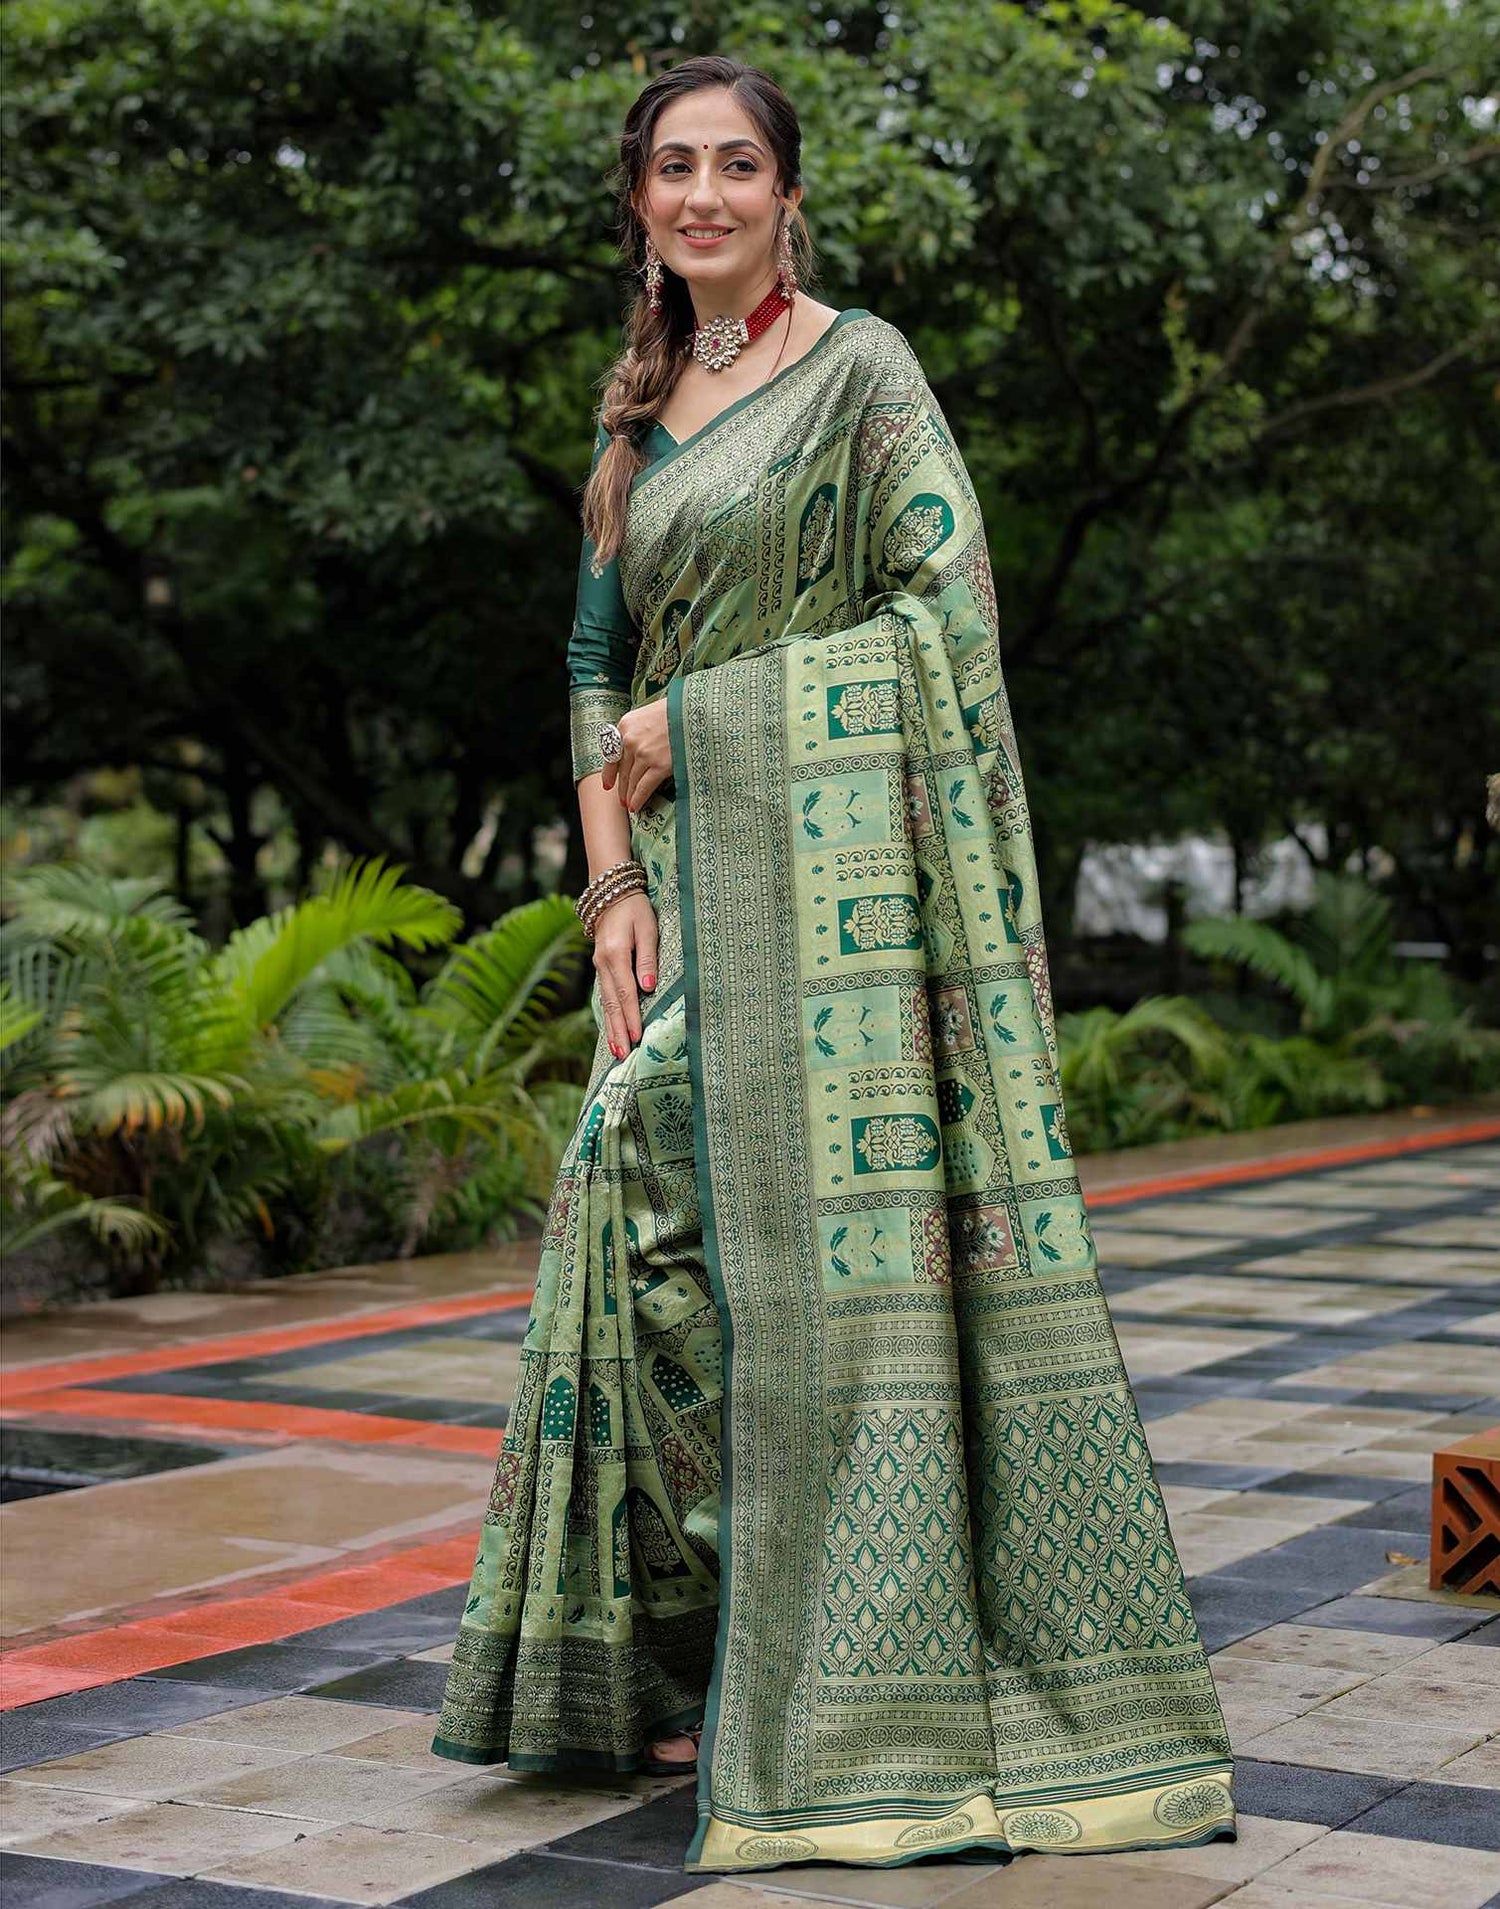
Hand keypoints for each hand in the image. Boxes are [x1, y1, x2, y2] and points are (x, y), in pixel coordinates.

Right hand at [593, 890, 658, 1058]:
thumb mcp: (648, 928)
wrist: (611, 891)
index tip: (637, 1037)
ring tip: (616, 1050)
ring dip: (611, 1027)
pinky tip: (611, 1028)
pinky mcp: (601, 966)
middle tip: (623, 1055)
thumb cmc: (635, 908)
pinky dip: (607, 1014)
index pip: (626, 992)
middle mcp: (603, 963)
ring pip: (605, 1002)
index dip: (632, 1016)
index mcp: (616, 954)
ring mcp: (599, 966)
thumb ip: (648, 958)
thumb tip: (648, 988)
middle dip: (618, 1030)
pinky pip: (603, 995)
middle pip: (611, 1003)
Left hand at [601, 697, 670, 812]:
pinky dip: (638, 799)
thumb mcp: (649, 713)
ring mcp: (644, 754)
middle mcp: (630, 740)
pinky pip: (644, 787)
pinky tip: (635, 806)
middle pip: (622, 770)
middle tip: (621, 799)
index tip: (608, 784)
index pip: (611, 753)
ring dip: (629, 796)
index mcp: (625, 725)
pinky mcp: (659, 766)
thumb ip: (639, 730)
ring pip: (632, 781)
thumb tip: (636, 748)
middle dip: (621, 787)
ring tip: (629, 805)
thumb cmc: (677, 710)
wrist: (695, 713)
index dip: (609, 772)